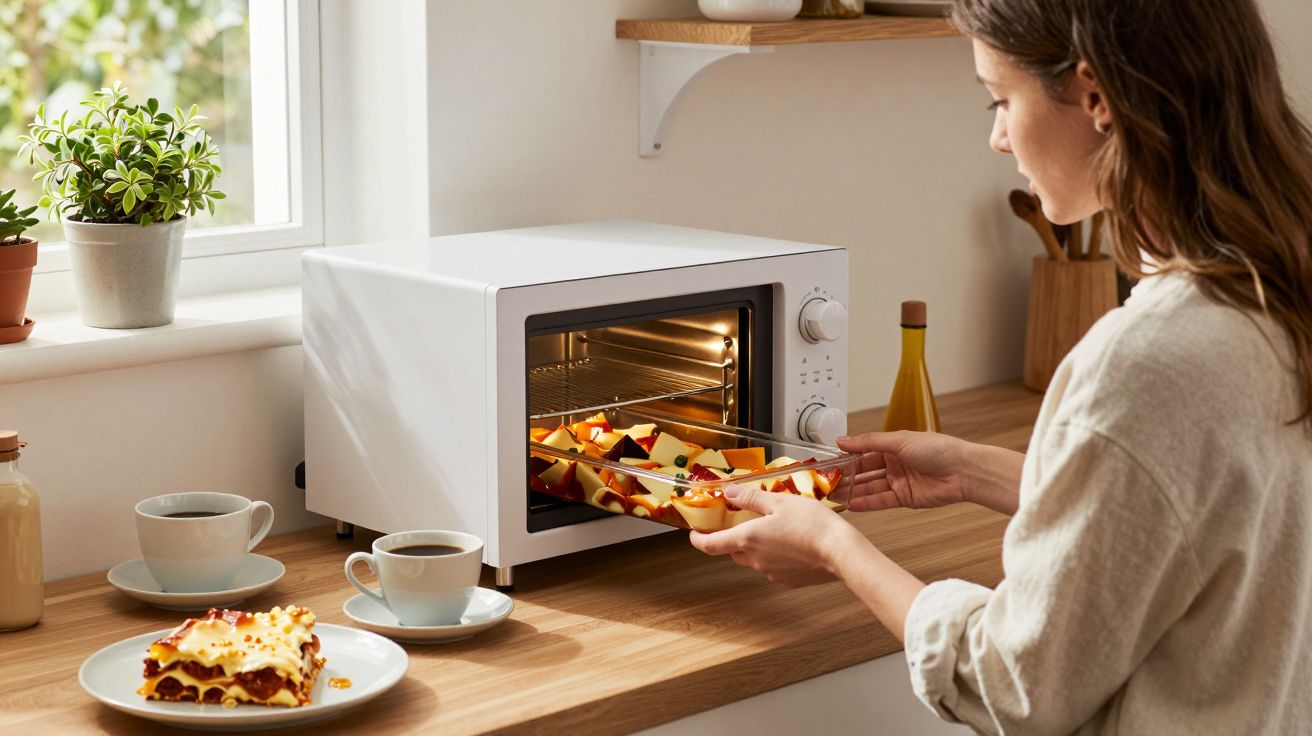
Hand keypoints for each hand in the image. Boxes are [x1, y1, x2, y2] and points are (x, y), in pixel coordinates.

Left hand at [688, 484, 857, 587]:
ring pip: (754, 559)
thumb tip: (728, 494)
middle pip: (733, 551)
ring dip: (757, 546)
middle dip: (733, 538)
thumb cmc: (813, 525)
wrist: (841, 553)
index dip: (698, 540)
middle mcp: (756, 560)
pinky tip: (792, 543)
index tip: (694, 534)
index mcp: (748, 539)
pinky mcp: (788, 580)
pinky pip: (773, 567)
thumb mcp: (780, 502)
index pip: (710, 545)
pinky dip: (776, 555)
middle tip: (743, 522)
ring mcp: (771, 573)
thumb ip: (751, 499)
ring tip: (776, 529)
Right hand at [835, 431, 973, 511]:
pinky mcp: (905, 498)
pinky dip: (867, 503)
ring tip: (833, 496)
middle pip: (864, 472)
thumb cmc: (938, 449)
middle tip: (826, 483)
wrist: (964, 471)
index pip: (863, 452)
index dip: (846, 458)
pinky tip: (851, 504)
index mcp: (893, 446)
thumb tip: (842, 439)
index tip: (828, 463)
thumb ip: (868, 442)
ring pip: (870, 487)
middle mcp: (894, 464)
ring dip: (852, 491)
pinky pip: (881, 501)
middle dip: (846, 477)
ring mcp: (899, 482)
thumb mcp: (899, 440)